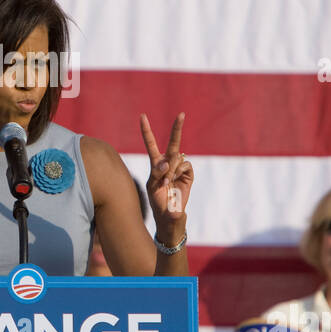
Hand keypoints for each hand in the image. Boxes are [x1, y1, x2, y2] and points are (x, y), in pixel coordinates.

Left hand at [140, 113, 192, 239]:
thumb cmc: (157, 202)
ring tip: (166, 183)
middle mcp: (167, 164)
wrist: (169, 217)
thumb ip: (158, 173)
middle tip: (181, 114)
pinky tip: (175, 180)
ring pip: (177, 157)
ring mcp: (179, 169)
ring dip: (171, 168)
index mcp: (155, 165)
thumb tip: (167, 161)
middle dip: (177, 128)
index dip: (147, 130)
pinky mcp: (188, 174)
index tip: (142, 116)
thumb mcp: (153, 187)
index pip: (150, 144)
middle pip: (172, 143)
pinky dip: (179, 171)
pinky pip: (185, 164)